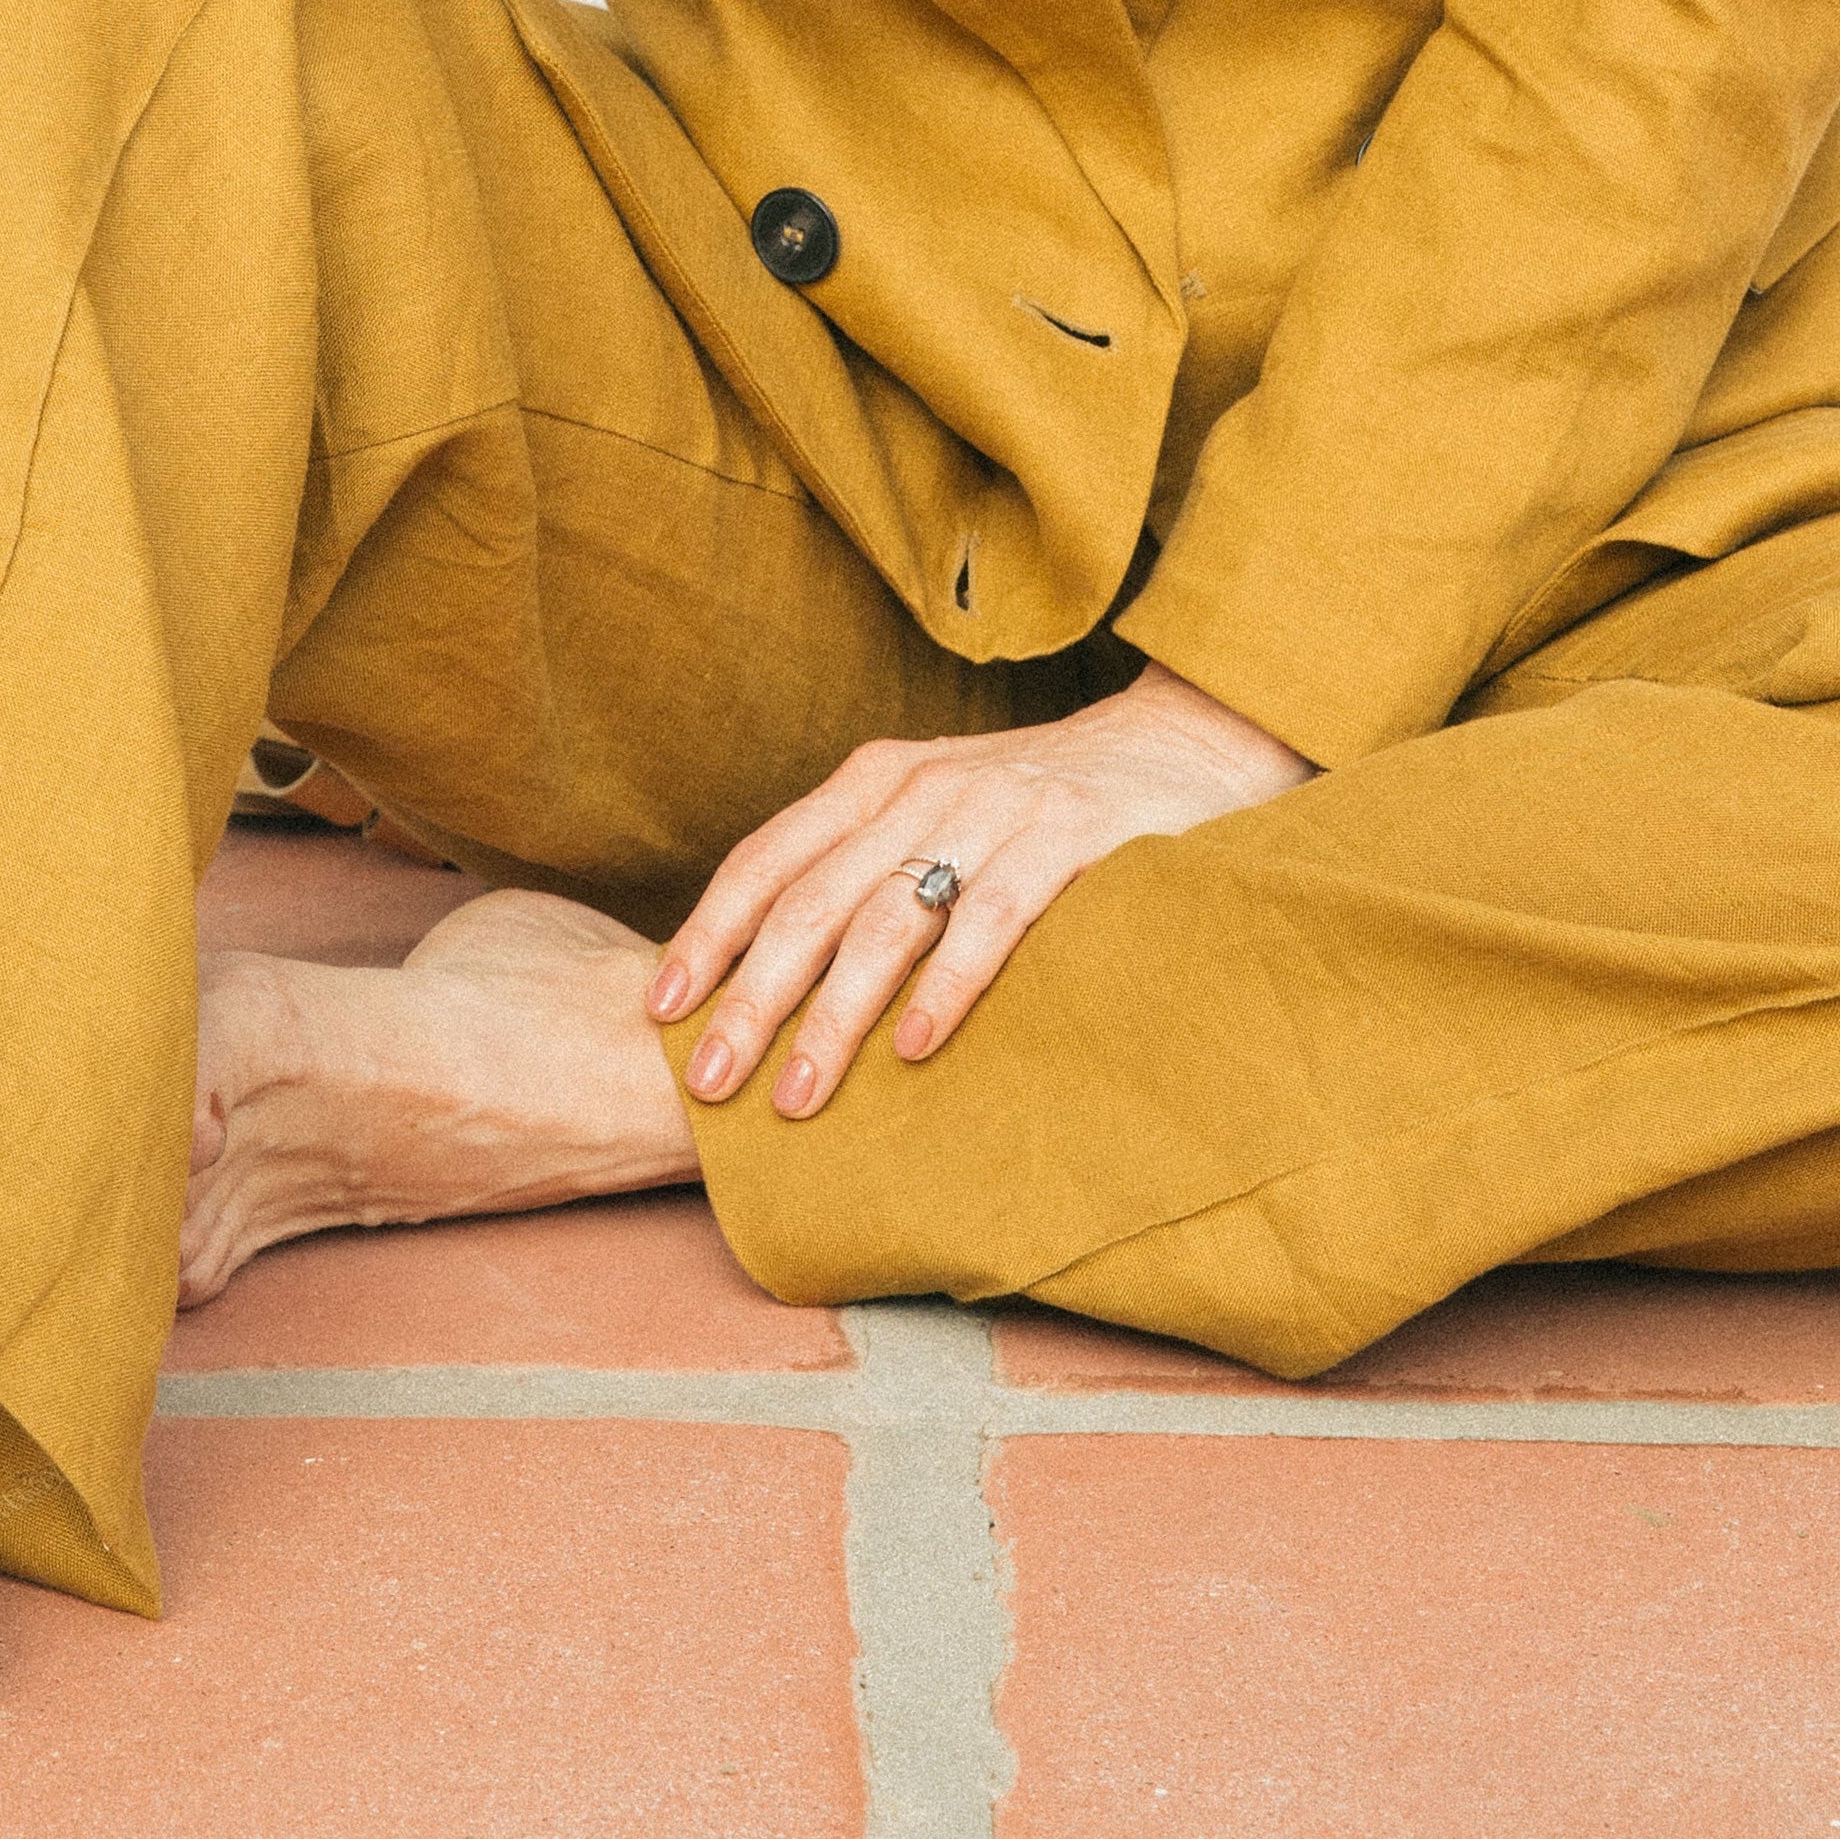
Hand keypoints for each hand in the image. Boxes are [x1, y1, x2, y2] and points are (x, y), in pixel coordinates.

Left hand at [653, 663, 1312, 1118]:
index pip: (768, 857)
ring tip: (797, 1094)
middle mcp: (923, 788)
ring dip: (833, 1014)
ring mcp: (995, 809)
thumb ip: (868, 869)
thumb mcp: (939, 814)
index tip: (661, 1009)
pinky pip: (992, 917)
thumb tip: (769, 980)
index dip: (709, 933)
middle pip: (812, 899)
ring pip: (889, 917)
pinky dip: (947, 984)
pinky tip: (913, 1046)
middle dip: (752, 996)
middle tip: (709, 1082)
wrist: (1178, 743)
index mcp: (877, 779)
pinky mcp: (1068, 836)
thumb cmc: (1037, 805)